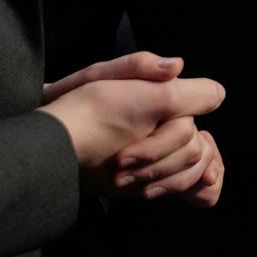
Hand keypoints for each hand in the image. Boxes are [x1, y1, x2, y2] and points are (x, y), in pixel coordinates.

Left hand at [37, 54, 224, 193]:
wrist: (52, 143)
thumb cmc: (76, 104)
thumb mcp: (100, 78)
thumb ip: (140, 66)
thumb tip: (177, 64)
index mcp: (163, 94)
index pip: (204, 102)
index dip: (192, 124)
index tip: (173, 138)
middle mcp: (169, 120)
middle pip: (194, 146)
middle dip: (160, 159)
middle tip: (121, 162)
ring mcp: (163, 151)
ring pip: (192, 169)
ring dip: (164, 178)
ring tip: (123, 180)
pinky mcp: (153, 175)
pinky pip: (187, 185)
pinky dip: (182, 188)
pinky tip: (151, 192)